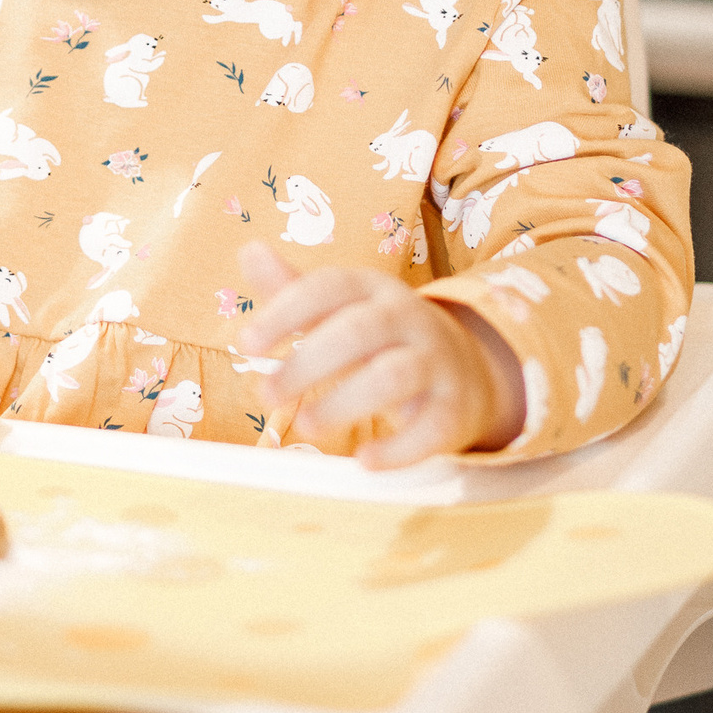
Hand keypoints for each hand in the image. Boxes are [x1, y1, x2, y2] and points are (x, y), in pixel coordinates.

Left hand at [236, 245, 523, 466]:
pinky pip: (432, 427)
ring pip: (393, 377)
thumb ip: (294, 288)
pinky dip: (399, 448)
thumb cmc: (381, 338)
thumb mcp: (340, 309)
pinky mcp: (455, 407)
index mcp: (373, 289)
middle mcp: (408, 318)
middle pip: (358, 332)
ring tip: (306, 426)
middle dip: (307, 364)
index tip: (247, 343)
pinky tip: (365, 461)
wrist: (465, 368)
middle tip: (266, 394)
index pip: (328, 288)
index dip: (285, 313)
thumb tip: (250, 251)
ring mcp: (436, 362)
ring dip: (345, 403)